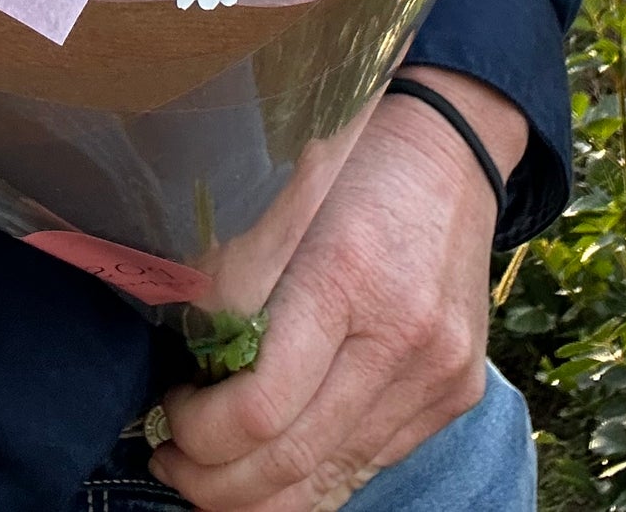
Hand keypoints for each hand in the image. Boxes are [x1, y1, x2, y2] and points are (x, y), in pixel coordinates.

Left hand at [149, 68, 526, 511]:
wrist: (452, 148)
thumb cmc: (350, 164)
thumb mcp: (278, 201)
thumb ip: (234, 285)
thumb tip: (182, 366)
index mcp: (344, 276)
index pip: (260, 407)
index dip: (197, 431)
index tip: (167, 411)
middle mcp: (401, 336)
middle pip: (292, 461)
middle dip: (215, 483)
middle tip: (172, 460)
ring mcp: (436, 373)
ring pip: (333, 479)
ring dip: (260, 493)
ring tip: (212, 474)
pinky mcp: (457, 393)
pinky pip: (371, 462)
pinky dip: (314, 474)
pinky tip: (274, 457)